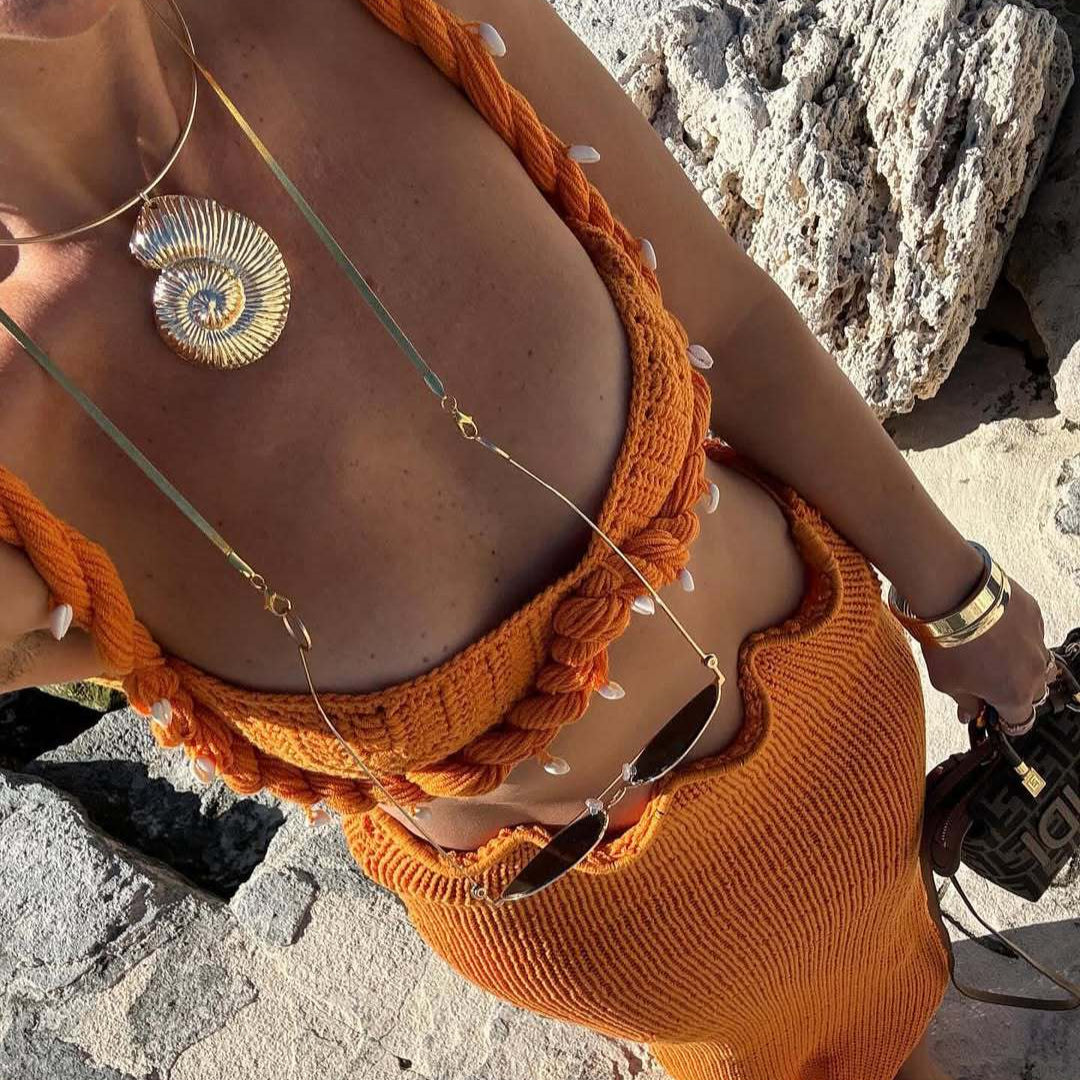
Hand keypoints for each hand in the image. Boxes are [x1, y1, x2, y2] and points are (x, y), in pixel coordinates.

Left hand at [919, 575, 1054, 729]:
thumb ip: (964, 702)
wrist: (954, 595)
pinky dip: (1019, 637)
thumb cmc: (947, 641)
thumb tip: (968, 714)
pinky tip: (995, 629)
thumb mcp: (946, 681)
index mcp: (1014, 695)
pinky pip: (1033, 634)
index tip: (991, 712)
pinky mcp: (1035, 616)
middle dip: (1015, 691)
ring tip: (995, 655)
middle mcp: (1035, 672)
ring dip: (1023, 665)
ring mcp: (1039, 642)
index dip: (1004, 719)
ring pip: (1039, 663)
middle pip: (1033, 693)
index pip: (1020, 721)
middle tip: (988, 681)